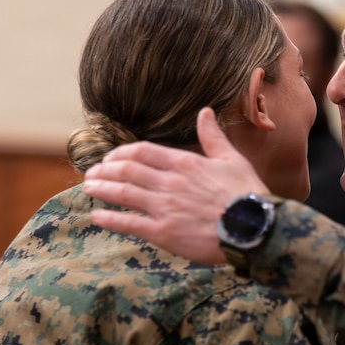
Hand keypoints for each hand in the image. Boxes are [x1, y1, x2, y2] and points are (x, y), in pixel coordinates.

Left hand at [83, 107, 269, 263]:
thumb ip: (212, 137)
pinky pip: (129, 223)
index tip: (111, 159)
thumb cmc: (247, 194)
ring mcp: (165, 208)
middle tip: (92, 173)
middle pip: (127, 170)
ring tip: (89, 188)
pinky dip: (110, 218)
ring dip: (102, 189)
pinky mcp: (164, 233)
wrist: (255, 229)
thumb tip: (205, 112)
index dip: (121, 154)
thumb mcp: (231, 159)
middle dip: (105, 170)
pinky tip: (97, 216)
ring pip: (123, 193)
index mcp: (184, 163)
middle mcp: (169, 183)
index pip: (142, 151)